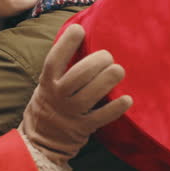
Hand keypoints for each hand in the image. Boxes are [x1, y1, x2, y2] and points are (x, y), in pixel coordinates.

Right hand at [19, 24, 132, 164]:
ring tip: (118, 70)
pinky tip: (127, 99)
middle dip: (96, 62)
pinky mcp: (82, 128)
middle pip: (77, 76)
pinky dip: (115, 108)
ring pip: (89, 95)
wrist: (42, 141)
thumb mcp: (47, 84)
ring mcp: (70, 113)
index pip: (54, 60)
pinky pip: (100, 117)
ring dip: (107, 80)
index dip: (66, 44)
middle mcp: (57, 96)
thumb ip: (61, 67)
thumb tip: (81, 35)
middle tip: (108, 56)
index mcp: (47, 82)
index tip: (79, 29)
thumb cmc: (50, 103)